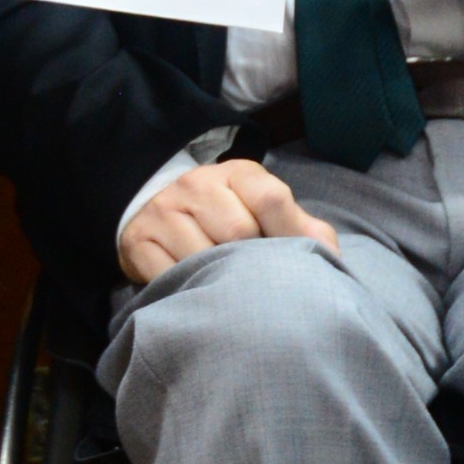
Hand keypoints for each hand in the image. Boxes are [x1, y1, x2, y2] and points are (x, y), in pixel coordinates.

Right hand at [119, 156, 341, 285]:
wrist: (160, 211)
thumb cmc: (228, 218)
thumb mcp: (265, 213)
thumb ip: (302, 229)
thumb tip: (325, 252)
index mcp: (238, 173)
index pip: (270, 198)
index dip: (287, 235)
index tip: (289, 262)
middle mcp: (196, 184)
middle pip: (238, 231)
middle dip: (250, 261)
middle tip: (253, 277)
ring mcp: (164, 211)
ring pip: (202, 255)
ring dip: (217, 278)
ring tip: (224, 286)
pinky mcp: (138, 241)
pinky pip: (168, 274)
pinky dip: (186, 290)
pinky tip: (195, 290)